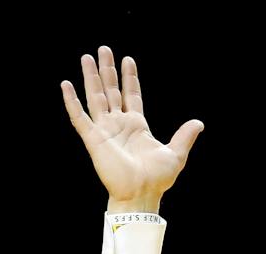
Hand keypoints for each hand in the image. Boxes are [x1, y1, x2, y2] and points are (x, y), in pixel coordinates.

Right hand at [61, 45, 202, 212]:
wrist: (142, 194)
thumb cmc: (157, 178)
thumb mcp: (176, 153)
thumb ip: (185, 136)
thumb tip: (199, 122)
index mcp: (137, 125)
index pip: (132, 95)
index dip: (129, 78)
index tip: (128, 59)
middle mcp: (119, 124)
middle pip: (111, 90)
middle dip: (108, 70)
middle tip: (104, 49)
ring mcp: (105, 130)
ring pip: (96, 97)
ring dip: (91, 77)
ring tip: (86, 57)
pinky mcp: (93, 139)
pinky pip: (79, 117)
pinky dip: (72, 101)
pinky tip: (66, 85)